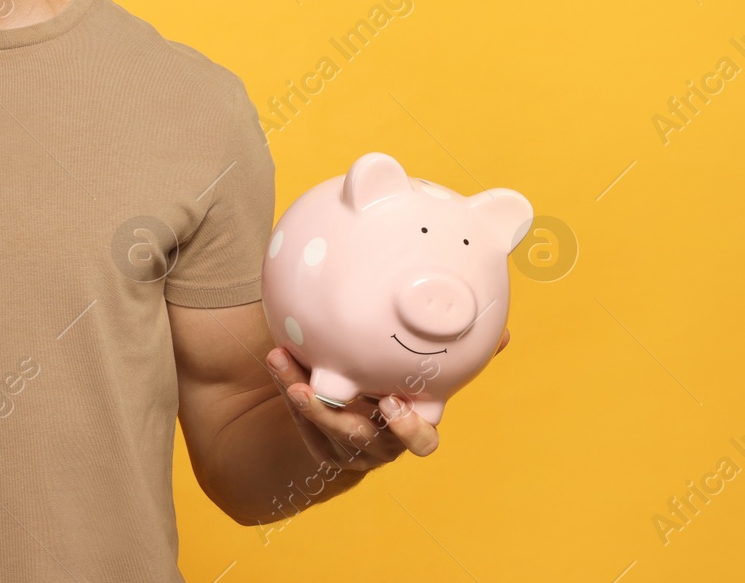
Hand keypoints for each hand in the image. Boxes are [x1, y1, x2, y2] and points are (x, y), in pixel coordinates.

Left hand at [263, 329, 509, 469]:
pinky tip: (277, 357)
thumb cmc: (398, 384)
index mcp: (412, 424)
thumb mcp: (421, 367)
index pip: (420, 439)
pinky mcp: (318, 443)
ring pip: (321, 424)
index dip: (408, 429)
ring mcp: (347, 446)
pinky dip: (286, 382)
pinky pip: (298, 413)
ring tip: (280, 361)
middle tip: (314, 390)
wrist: (359, 411)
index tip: (393, 402)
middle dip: (338, 418)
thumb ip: (452, 350)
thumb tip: (503, 333)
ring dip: (301, 393)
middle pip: (360, 439)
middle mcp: (380, 442)